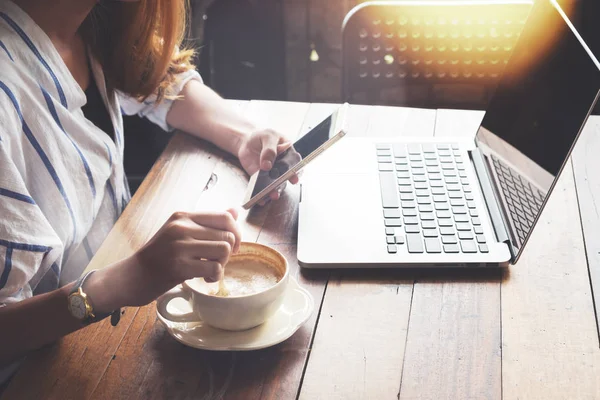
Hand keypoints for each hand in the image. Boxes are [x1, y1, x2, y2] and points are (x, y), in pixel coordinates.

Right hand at [86, 209, 241, 310]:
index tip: (233, 246)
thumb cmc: (158, 256)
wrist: (131, 277)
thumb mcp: (180, 232)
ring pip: (224, 251)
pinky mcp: (179, 267)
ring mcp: (179, 246)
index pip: (224, 217)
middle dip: (229, 252)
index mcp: (183, 216)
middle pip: (227, 235)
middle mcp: (181, 227)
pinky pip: (214, 268)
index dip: (236, 233)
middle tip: (215, 262)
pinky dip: (215, 277)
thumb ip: (208, 222)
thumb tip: (236, 210)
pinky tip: (204, 279)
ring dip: (222, 265)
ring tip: (209, 270)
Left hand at [237, 128, 299, 202]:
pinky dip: (262, 194)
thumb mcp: (267, 136)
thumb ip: (269, 150)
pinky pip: (262, 187)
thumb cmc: (261, 136)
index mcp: (288, 153)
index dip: (295, 171)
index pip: (294, 163)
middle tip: (281, 188)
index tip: (293, 178)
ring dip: (274, 191)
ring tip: (271, 195)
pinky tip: (260, 199)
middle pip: (285, 176)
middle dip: (283, 183)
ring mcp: (272, 173)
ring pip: (276, 184)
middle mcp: (283, 166)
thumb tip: (268, 165)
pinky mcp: (261, 179)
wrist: (246, 141)